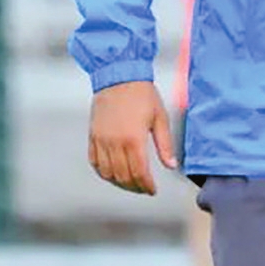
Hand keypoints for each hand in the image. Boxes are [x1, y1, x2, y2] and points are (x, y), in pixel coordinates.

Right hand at [87, 80, 175, 195]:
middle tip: (143, 189)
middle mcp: (115, 142)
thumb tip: (172, 166)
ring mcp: (101, 140)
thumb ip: (165, 144)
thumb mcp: (160, 117)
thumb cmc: (142, 94)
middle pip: (123, 176)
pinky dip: (103, 172)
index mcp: (133, 139)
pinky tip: (113, 173)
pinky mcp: (93, 135)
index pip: (139, 173)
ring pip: (107, 173)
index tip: (153, 190)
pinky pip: (94, 162)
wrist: (119, 75)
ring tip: (130, 183)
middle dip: (135, 187)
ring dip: (119, 183)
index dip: (146, 186)